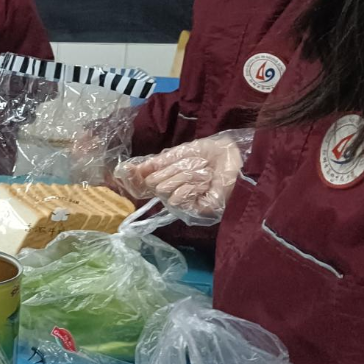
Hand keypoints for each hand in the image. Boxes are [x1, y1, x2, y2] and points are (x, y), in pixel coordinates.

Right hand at [115, 131, 252, 222]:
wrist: (237, 158)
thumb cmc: (213, 154)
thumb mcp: (181, 153)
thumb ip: (158, 161)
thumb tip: (133, 168)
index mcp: (172, 177)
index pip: (147, 180)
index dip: (138, 176)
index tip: (127, 171)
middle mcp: (176, 190)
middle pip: (155, 184)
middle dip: (172, 170)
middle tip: (192, 165)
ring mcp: (186, 202)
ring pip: (164, 191)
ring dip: (183, 176)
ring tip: (202, 173)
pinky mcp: (196, 210)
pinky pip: (177, 200)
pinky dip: (188, 187)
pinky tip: (203, 183)